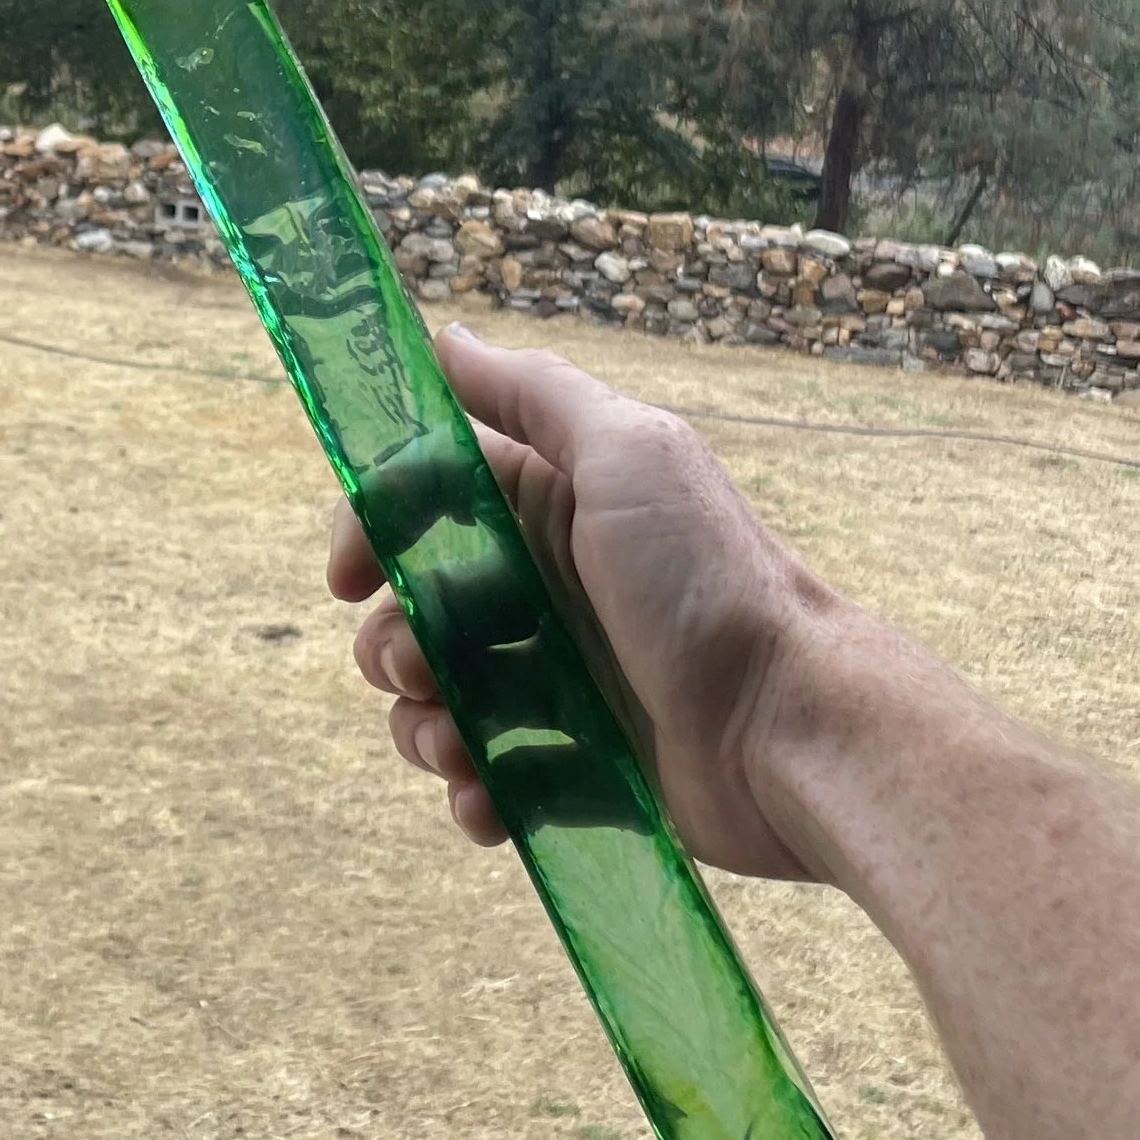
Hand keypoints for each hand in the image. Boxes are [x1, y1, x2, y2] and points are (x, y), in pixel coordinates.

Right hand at [327, 325, 845, 881]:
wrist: (791, 730)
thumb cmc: (710, 582)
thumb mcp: (629, 453)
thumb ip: (534, 393)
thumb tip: (445, 338)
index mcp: (551, 502)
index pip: (422, 498)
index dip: (370, 528)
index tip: (347, 576)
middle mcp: (549, 583)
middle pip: (415, 605)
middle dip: (391, 642)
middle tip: (418, 669)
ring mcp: (562, 676)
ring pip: (439, 696)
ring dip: (422, 724)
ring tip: (459, 747)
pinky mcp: (578, 761)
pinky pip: (488, 774)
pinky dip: (472, 789)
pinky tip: (488, 801)